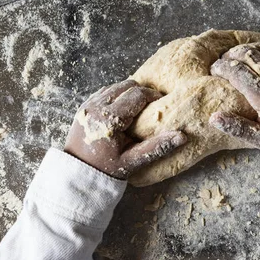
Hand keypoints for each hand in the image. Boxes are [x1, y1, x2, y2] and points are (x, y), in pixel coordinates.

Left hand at [64, 79, 186, 178]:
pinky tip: (123, 108)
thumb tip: (182, 136)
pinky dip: (116, 95)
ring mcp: (88, 105)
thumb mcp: (133, 161)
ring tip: (139, 106)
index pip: (138, 95)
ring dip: (129, 92)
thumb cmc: (106, 169)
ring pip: (115, 86)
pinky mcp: (84, 107)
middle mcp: (97, 108)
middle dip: (142, 91)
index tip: (161, 102)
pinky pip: (104, 92)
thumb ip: (157, 147)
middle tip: (152, 104)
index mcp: (110, 120)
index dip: (153, 95)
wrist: (77, 174)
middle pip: (127, 86)